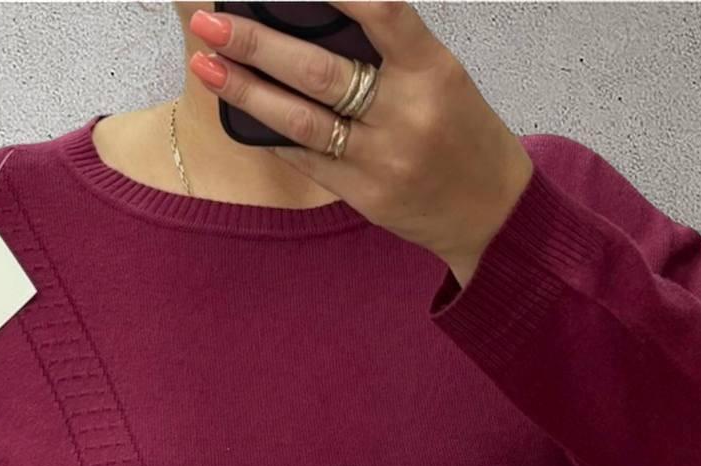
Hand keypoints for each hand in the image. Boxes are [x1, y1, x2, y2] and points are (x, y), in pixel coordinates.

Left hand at [186, 1, 533, 286]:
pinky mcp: (366, 196)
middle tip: (212, 22)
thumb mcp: (442, 77)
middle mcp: (406, 115)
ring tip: (207, 66)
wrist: (492, 211)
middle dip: (258, 44)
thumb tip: (314, 17)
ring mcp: (382, 160)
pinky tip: (242, 114)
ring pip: (302, 121)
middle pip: (319, 72)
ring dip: (248, 92)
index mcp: (432, 71)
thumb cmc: (463, 133)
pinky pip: (308, 159)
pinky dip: (272, 135)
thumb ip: (390, 50)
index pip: (382, 12)